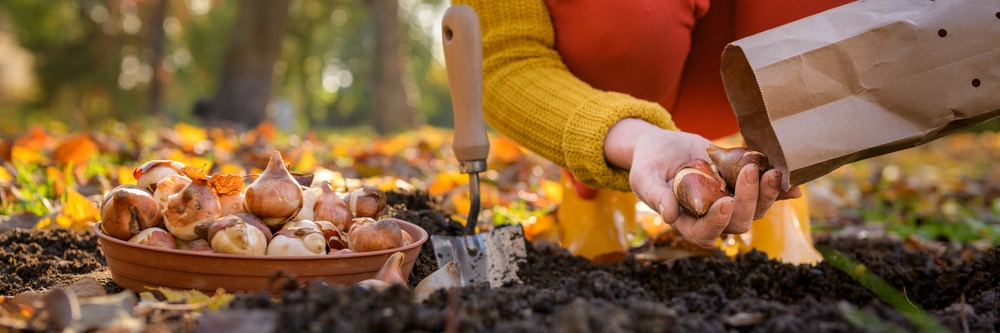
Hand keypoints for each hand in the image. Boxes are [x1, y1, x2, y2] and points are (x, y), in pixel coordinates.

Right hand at [603, 118, 800, 247]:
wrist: (663, 146)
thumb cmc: (648, 164)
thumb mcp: (644, 176)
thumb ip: (655, 195)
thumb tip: (669, 215)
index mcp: (686, 221)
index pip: (704, 233)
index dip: (717, 223)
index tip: (725, 202)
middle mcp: (712, 217)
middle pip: (737, 223)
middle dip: (748, 201)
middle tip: (749, 172)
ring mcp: (729, 201)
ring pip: (755, 210)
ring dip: (767, 194)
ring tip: (771, 172)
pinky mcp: (742, 185)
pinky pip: (765, 193)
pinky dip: (780, 190)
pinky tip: (793, 185)